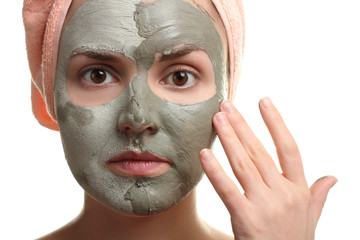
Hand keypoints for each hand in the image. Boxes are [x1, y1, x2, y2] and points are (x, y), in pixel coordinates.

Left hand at [200, 98, 336, 239]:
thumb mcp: (310, 217)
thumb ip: (319, 194)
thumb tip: (332, 177)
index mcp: (299, 189)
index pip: (289, 148)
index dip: (276, 123)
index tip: (264, 101)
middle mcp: (283, 193)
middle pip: (260, 151)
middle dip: (242, 126)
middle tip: (226, 105)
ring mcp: (265, 205)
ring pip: (244, 164)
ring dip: (229, 138)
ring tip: (217, 118)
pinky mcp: (247, 218)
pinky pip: (228, 189)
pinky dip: (215, 170)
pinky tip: (204, 153)